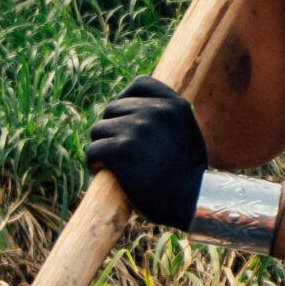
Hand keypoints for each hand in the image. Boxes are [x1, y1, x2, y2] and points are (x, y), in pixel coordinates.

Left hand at [86, 76, 207, 228]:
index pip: (140, 84)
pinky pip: (93, 149)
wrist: (191, 201)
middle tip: (119, 150)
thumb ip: (166, 118)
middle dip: (112, 128)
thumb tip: (133, 110)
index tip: (125, 118)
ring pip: (99, 129)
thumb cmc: (188, 175)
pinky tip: (101, 170)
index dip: (127, 99)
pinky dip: (93, 162)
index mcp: (176, 105)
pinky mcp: (120, 150)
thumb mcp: (187, 135)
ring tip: (111, 163)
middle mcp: (156, 112)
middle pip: (114, 108)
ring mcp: (137, 129)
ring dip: (102, 145)